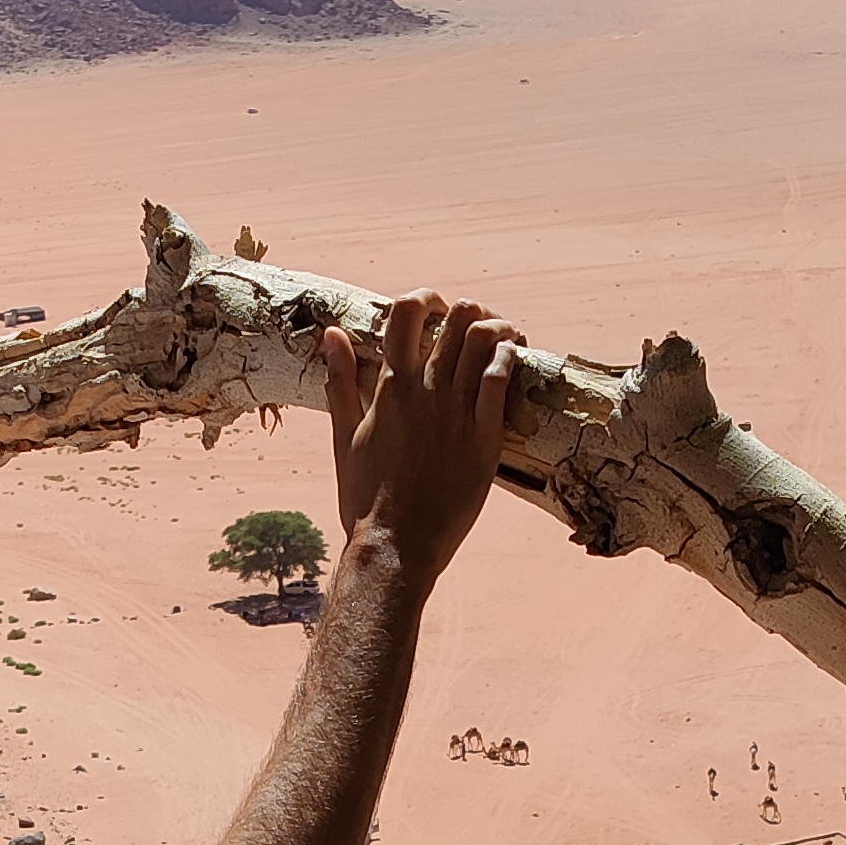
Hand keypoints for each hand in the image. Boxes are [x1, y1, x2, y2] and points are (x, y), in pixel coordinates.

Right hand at [322, 291, 518, 594]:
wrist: (394, 546)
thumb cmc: (365, 498)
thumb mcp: (343, 435)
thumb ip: (340, 381)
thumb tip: (332, 334)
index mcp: (388, 387)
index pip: (405, 312)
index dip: (425, 298)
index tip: (435, 308)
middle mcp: (423, 391)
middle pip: (455, 317)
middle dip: (469, 311)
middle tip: (475, 327)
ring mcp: (455, 413)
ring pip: (484, 339)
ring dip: (498, 328)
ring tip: (503, 338)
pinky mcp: (483, 439)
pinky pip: (501, 379)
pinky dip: (510, 358)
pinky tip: (512, 361)